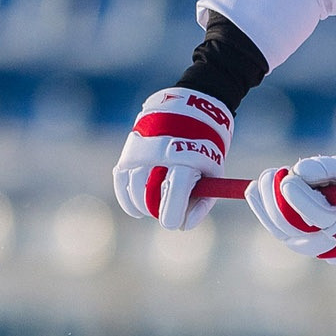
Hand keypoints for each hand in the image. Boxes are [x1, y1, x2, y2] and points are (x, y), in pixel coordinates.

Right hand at [112, 89, 233, 229]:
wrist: (191, 109)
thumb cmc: (205, 149)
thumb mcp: (214, 172)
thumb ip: (202, 202)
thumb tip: (184, 226)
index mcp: (187, 158)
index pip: (174, 191)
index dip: (171, 214)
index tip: (172, 223)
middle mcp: (161, 153)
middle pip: (149, 194)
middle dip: (156, 210)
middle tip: (164, 213)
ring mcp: (143, 150)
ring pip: (133, 188)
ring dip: (141, 205)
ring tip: (152, 207)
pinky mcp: (129, 150)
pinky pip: (121, 180)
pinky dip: (126, 198)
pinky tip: (136, 207)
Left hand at [246, 155, 335, 262]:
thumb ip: (327, 168)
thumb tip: (298, 170)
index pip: (316, 213)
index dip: (299, 196)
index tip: (289, 177)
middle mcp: (318, 239)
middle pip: (289, 221)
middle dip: (277, 194)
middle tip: (276, 172)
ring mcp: (301, 242)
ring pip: (276, 223)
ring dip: (266, 196)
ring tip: (269, 175)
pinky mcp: (289, 239)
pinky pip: (269, 224)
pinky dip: (259, 204)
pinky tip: (255, 187)